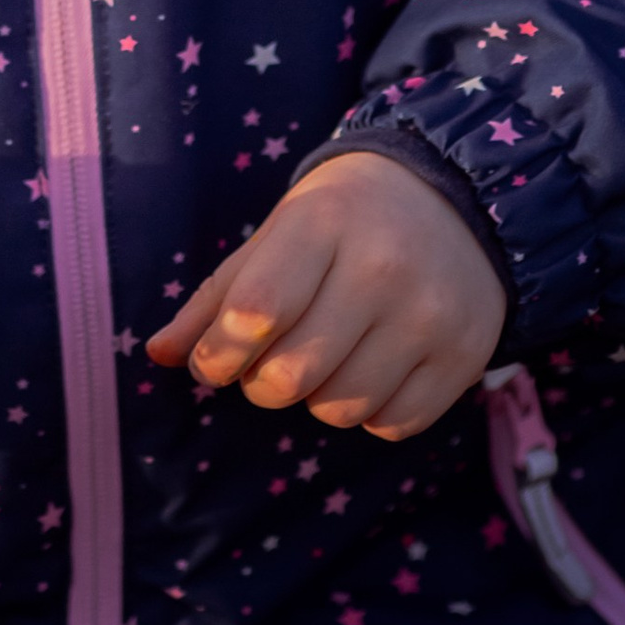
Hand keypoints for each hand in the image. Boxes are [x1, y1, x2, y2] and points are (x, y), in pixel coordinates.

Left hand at [146, 148, 506, 440]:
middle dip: (260, 385)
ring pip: (340, 409)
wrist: (454, 199)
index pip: (257, 308)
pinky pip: (393, 425)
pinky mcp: (464, 357)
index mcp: (324, 222)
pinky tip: (367, 372)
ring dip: (313, 401)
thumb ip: (217, 296)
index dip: (220, 352)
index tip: (210, 363)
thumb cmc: (344, 218)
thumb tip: (160, 356)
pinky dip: (367, 414)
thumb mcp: (277, 233)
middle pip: (293, 373)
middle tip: (262, 367)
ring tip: (319, 363)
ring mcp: (430, 315)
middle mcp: (383, 267)